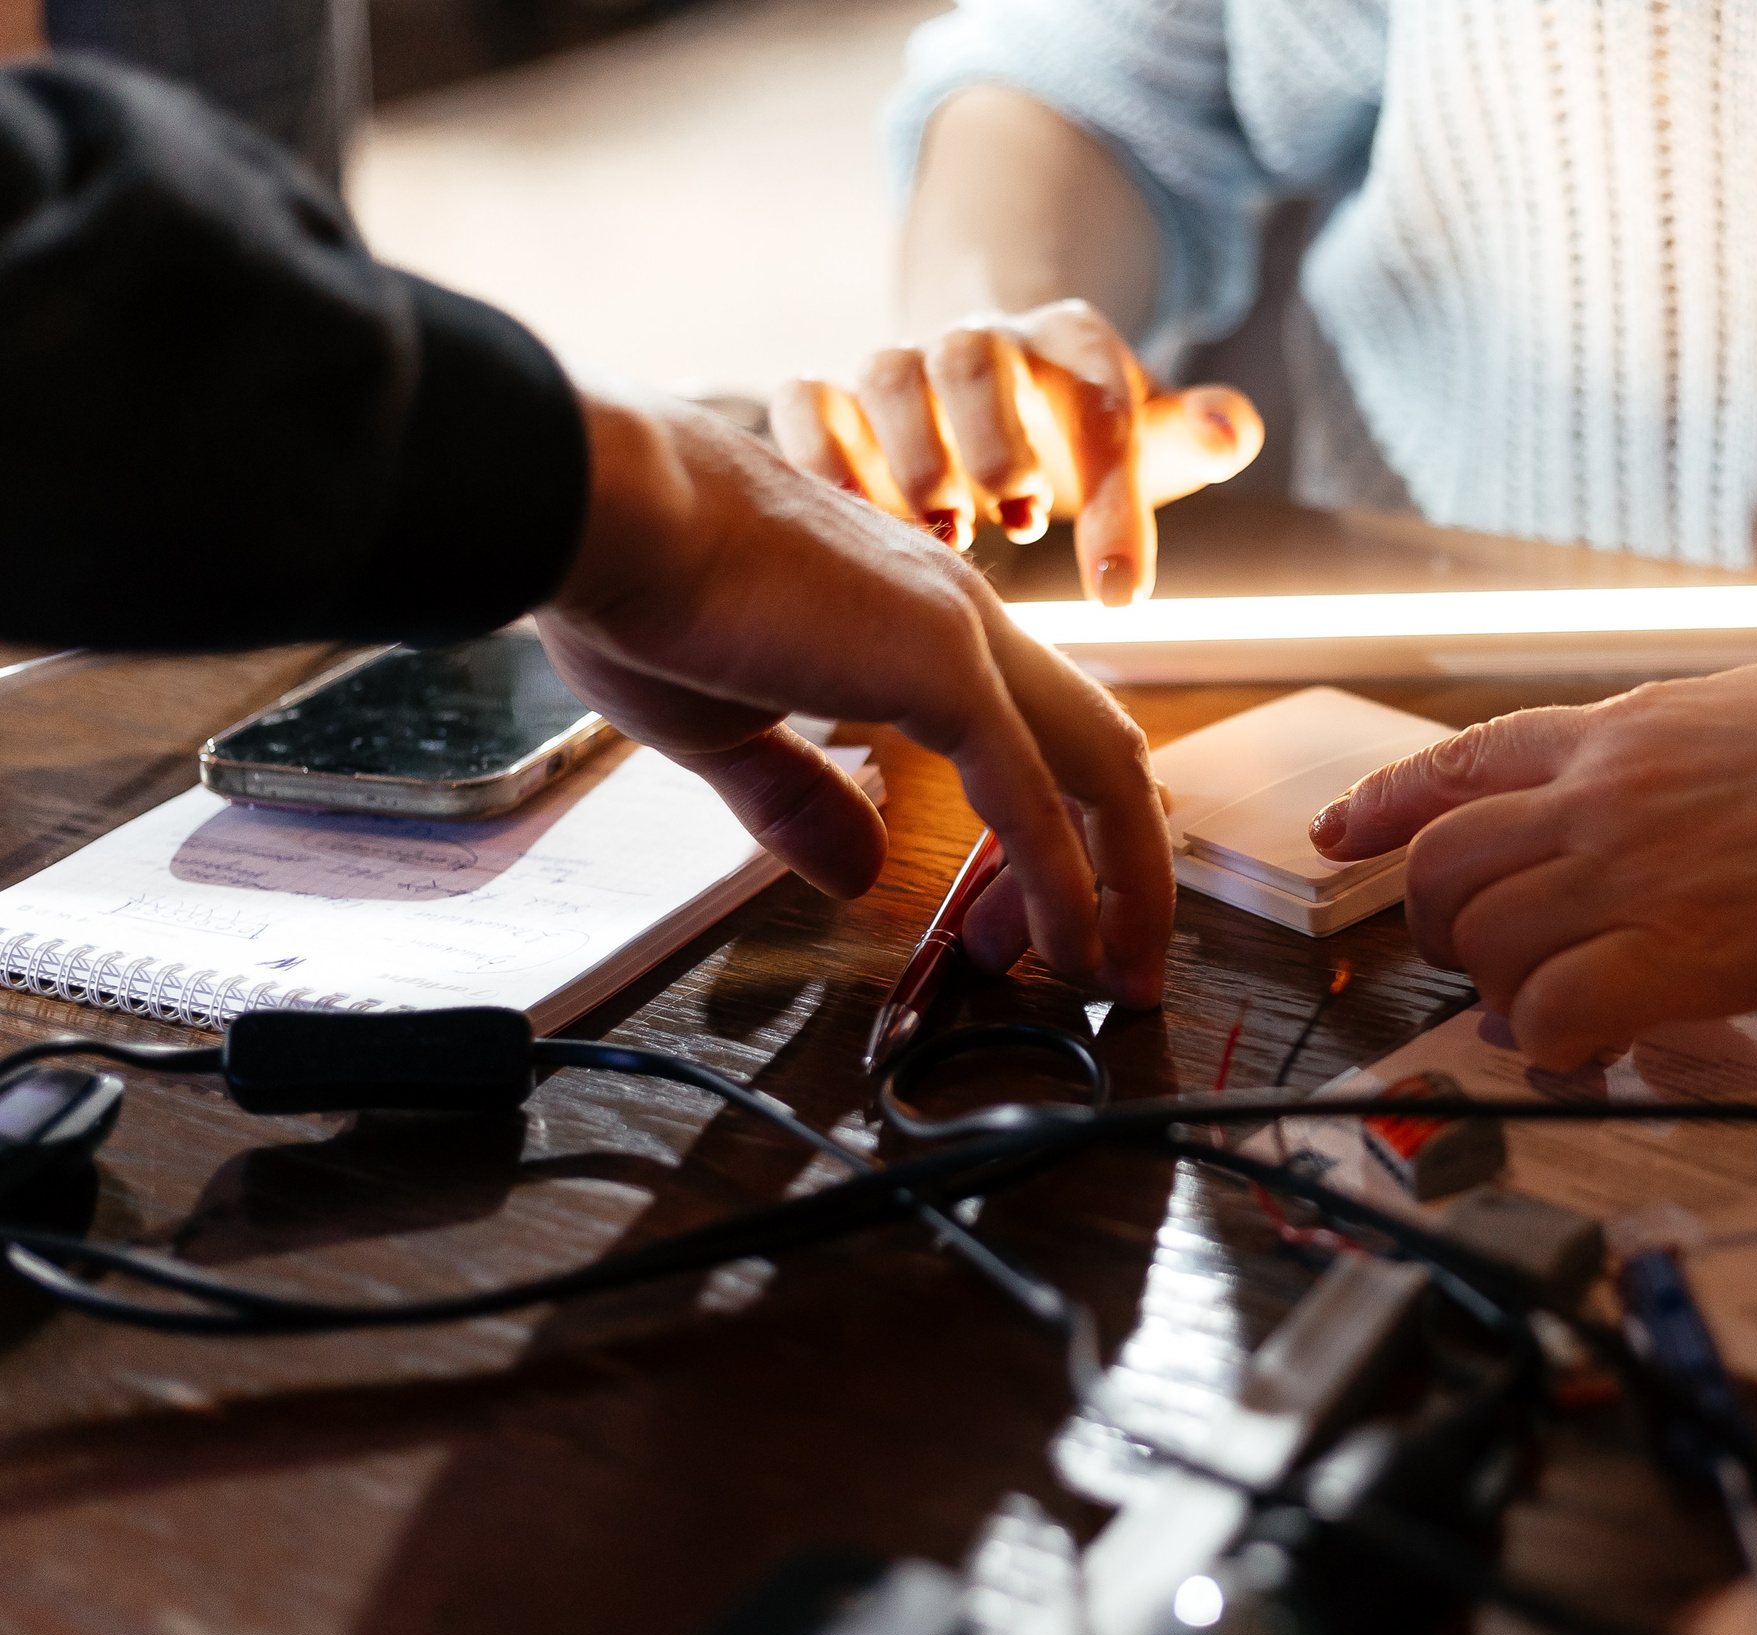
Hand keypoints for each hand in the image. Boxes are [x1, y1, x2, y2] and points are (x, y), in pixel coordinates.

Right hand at [538, 381, 1173, 1005]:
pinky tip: (1069, 947)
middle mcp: (959, 619)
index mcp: (912, 621)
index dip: (1048, 836)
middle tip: (1105, 961)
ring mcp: (961, 639)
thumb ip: (800, 800)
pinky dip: (1064, 883)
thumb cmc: (636, 583)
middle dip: (1117, 865)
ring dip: (1121, 882)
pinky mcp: (943, 669)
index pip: (1031, 736)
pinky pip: (1032, 797)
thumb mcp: (725, 726)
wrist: (599, 506)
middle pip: (1095, 751)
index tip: (1007, 922)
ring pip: (1098, 768)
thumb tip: (858, 869)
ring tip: (1121, 971)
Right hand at [770, 299, 1262, 604]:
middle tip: (1023, 522)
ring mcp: (902, 366)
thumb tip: (1232, 428)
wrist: (990, 387)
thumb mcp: (1148, 437)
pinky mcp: (834, 399)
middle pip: (974, 361)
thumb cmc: (1080, 436)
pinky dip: (819, 454)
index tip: (1122, 594)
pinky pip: (805, 401)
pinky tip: (850, 520)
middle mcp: (980, 342)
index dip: (1113, 496)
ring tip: (944, 533)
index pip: (1099, 401)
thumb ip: (1196, 434)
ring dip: (911, 455)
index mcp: (1071, 346)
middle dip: (995, 442)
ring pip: (887, 374)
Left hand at [1307, 665, 1756, 1066]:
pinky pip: (1556, 1017)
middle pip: (1445, 868)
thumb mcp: (1753, 713)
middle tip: (1492, 963)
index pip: (1458, 763)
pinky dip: (1556, 1046)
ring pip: (1488, 948)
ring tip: (1558, 1014)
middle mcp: (1606, 793)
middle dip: (1446, 927)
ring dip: (1506, 995)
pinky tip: (1596, 1050)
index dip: (1383, 806)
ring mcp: (1638, 872)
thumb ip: (1665, 761)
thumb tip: (1622, 816)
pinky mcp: (1686, 956)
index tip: (1340, 835)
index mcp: (1622, 728)